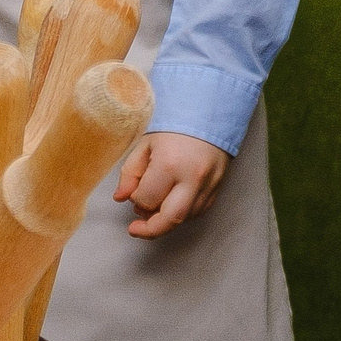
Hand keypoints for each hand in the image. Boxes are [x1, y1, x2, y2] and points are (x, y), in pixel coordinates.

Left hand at [113, 131, 229, 238]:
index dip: (136, 198)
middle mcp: (192, 178)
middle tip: (136, 228)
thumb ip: (130, 173)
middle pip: (170, 219)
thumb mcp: (145, 144)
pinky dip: (184, 212)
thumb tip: (121, 198)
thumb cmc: (175, 126)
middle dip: (150, 229)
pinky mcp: (219, 186)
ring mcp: (209, 184)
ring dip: (167, 219)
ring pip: (186, 218)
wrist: (209, 111)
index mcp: (169, 164)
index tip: (134, 190)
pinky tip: (173, 202)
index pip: (146, 199)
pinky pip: (199, 210)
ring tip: (155, 207)